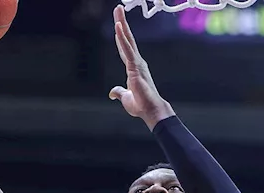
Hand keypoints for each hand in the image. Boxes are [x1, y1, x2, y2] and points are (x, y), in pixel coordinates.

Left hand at [108, 6, 173, 128]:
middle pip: (126, 38)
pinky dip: (122, 38)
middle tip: (118, 8)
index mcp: (133, 68)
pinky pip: (127, 49)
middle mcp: (136, 62)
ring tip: (118, 10)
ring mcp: (136, 63)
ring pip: (127, 39)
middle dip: (122, 22)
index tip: (118, 23)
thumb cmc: (142, 105)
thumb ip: (119, 92)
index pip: (124, 48)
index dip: (120, 35)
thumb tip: (112, 93)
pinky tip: (118, 27)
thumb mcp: (126, 98)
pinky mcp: (135, 67)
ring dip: (121, 23)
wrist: (151, 111)